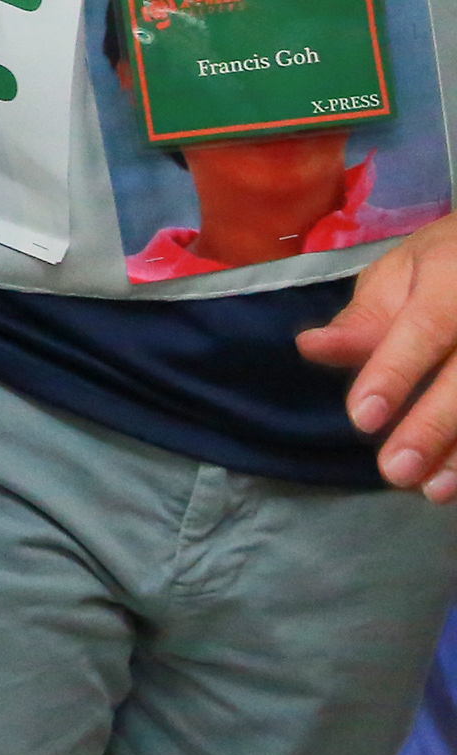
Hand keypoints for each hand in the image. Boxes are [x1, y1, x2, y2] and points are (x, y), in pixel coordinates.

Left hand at [298, 216, 456, 500]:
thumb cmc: (446, 264)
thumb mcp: (401, 274)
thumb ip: (365, 319)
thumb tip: (311, 347)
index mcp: (455, 275)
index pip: (425, 328)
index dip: (395, 373)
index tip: (363, 419)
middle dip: (434, 426)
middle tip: (395, 472)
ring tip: (434, 490)